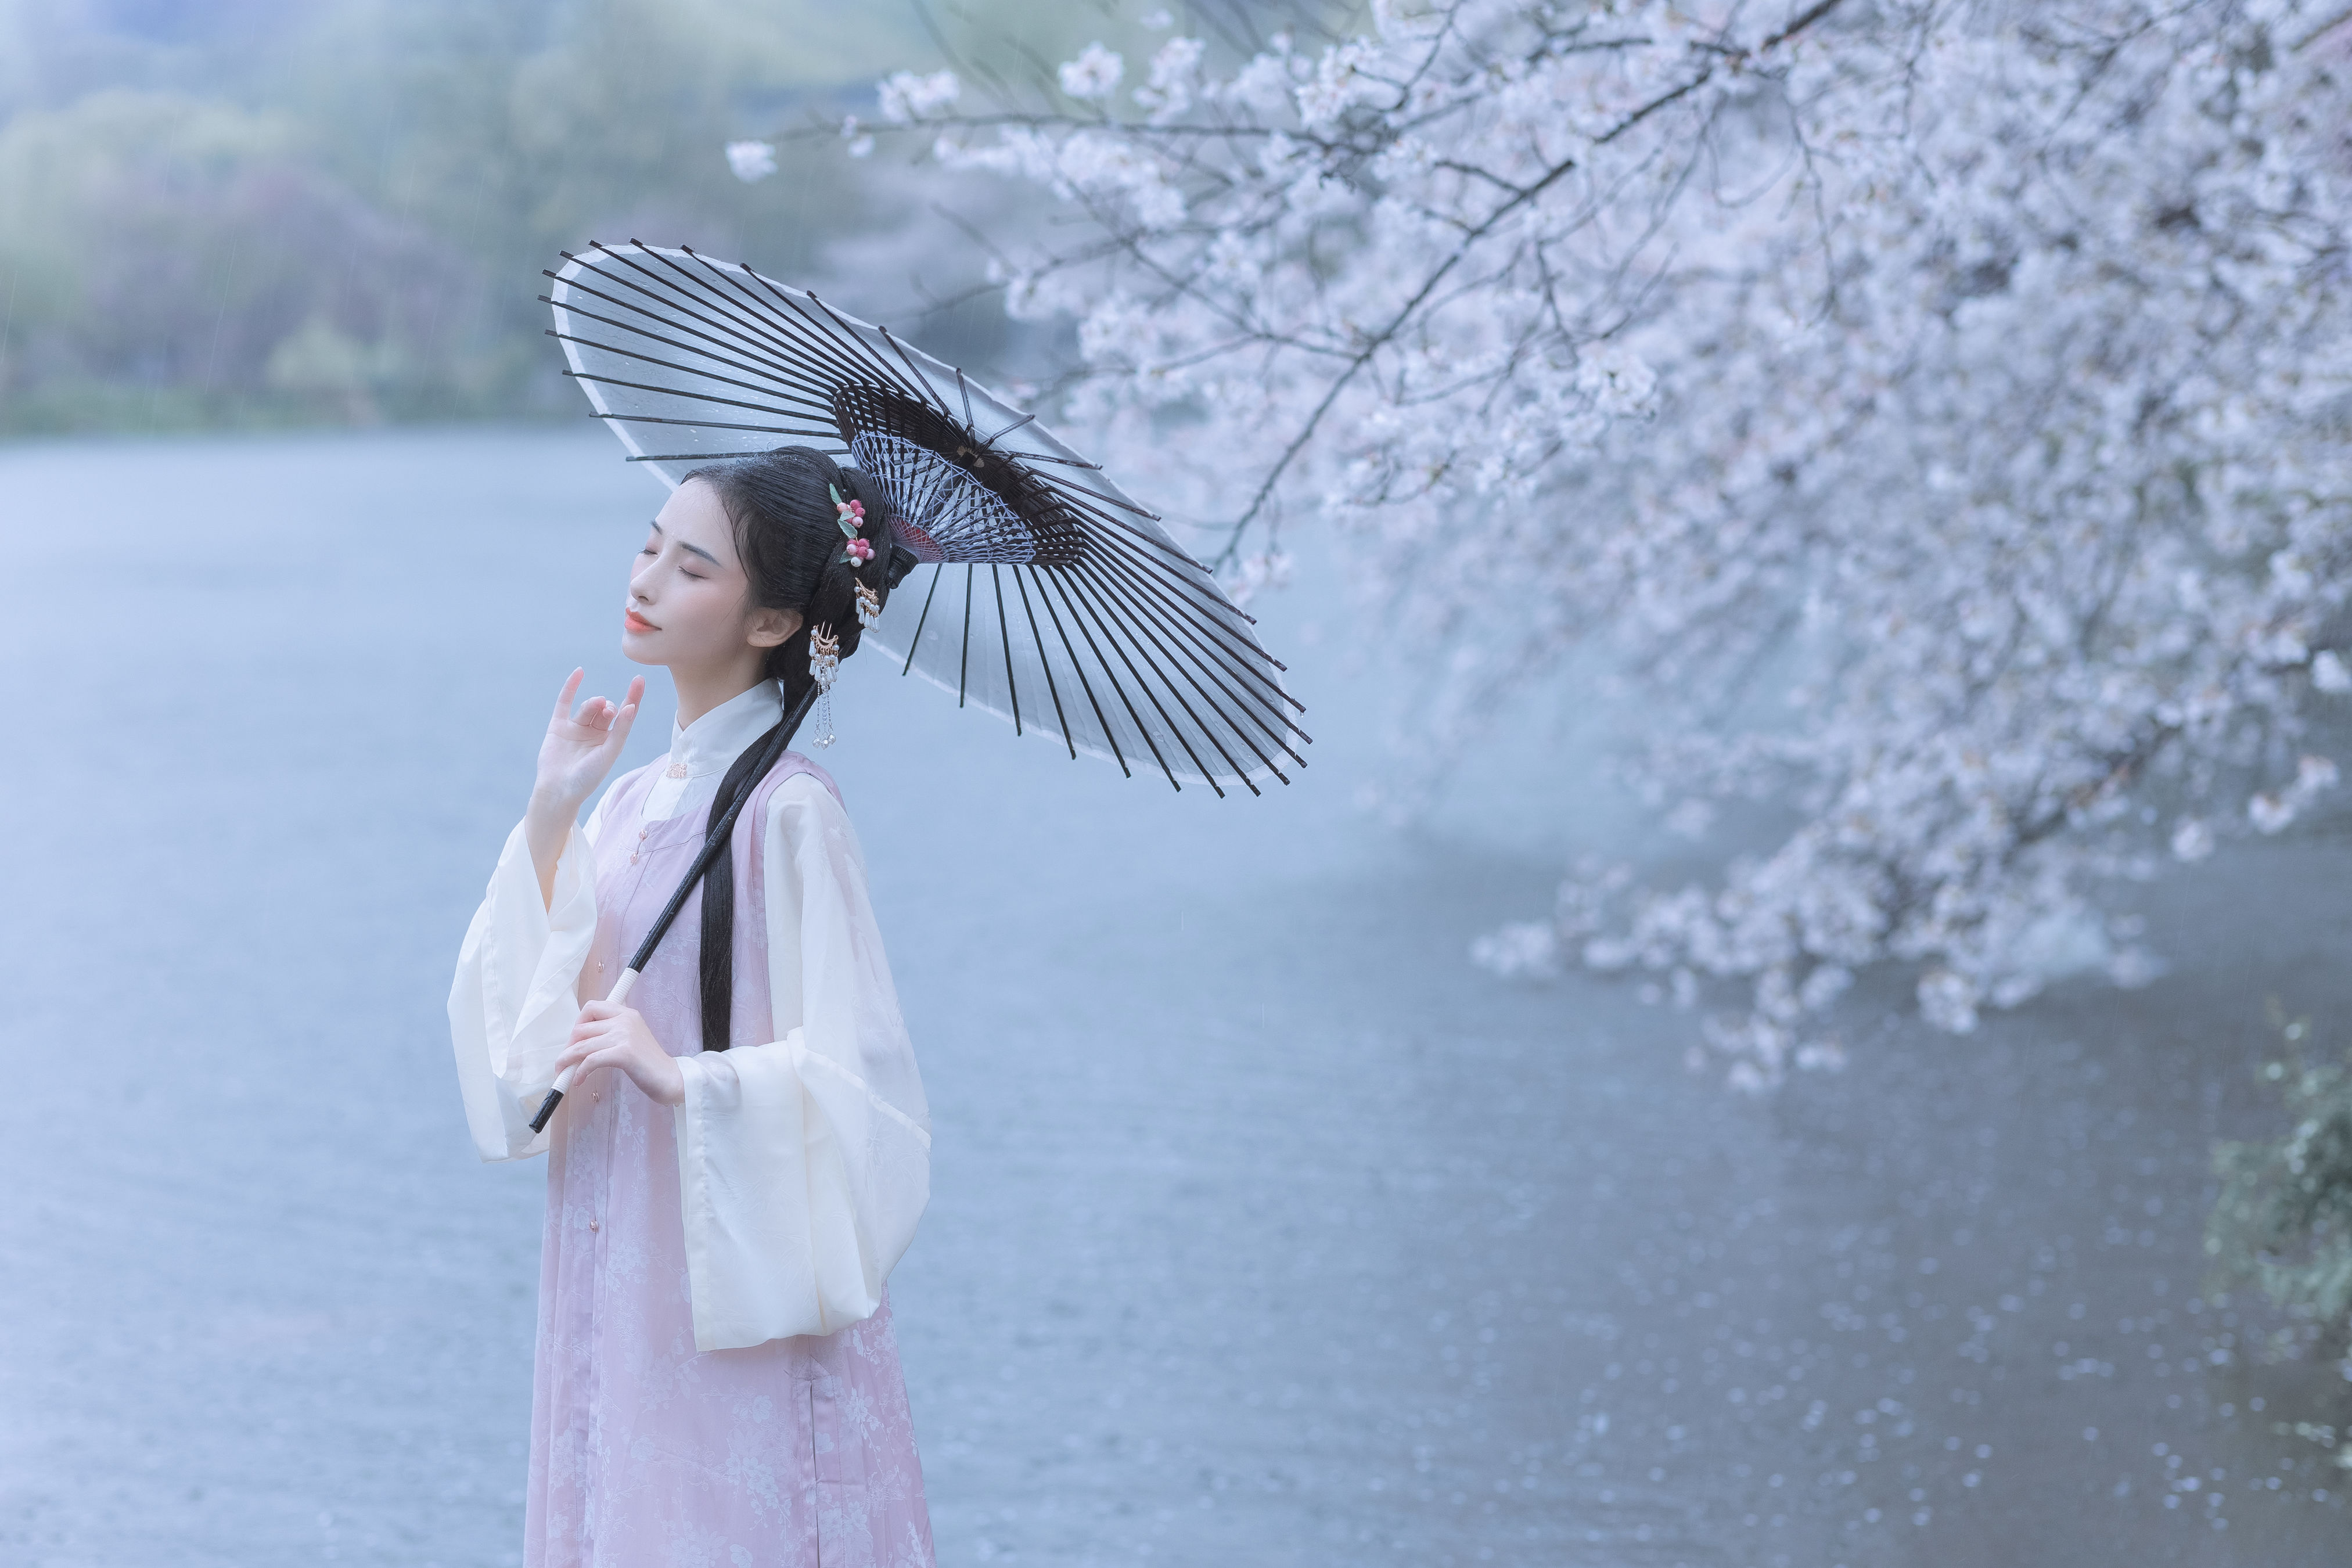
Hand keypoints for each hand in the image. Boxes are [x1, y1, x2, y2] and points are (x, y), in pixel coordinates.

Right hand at [533, 668, 643, 815]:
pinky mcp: (558, 726)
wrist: (559, 790)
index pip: (625, 714)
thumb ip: (621, 730)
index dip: (633, 697)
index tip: (639, 680)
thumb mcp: (610, 753)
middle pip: (607, 709)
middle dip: (609, 706)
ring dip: (594, 703)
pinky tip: (579, 672)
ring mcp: (577, 728)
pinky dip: (571, 687)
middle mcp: (595, 732)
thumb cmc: (588, 777)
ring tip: (598, 705)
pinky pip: (565, 702)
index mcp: (611, 740)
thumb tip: (631, 706)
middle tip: (608, 710)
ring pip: (588, 707)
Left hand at [555, 1000, 684, 1106]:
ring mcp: (625, 1035)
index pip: (592, 1007)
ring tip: (563, 1073)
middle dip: (569, 1046)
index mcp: (627, 1013)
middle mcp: (625, 1019)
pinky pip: (590, 1061)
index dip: (577, 1024)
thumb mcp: (630, 1039)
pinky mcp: (624, 1053)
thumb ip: (610, 1034)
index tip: (574, 1042)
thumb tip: (578, 1043)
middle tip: (566, 1061)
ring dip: (567, 1061)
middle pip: (582, 1027)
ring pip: (582, 1045)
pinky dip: (579, 1072)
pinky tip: (579, 1080)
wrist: (669, 1078)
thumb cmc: (648, 1063)